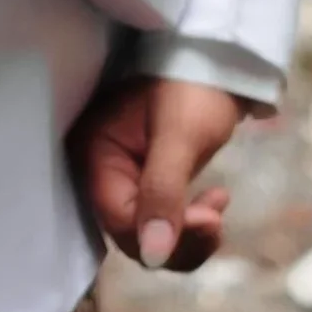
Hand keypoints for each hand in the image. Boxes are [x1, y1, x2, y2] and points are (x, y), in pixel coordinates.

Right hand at [70, 77, 241, 271]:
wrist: (217, 56)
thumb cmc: (193, 85)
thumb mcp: (181, 137)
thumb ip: (163, 192)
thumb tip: (154, 255)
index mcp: (94, 152)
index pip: (119, 220)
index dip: (162, 235)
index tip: (211, 221)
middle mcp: (98, 167)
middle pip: (130, 233)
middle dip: (177, 239)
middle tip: (217, 219)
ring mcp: (119, 173)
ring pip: (147, 232)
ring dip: (186, 233)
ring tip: (218, 207)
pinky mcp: (141, 176)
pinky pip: (158, 217)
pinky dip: (188, 220)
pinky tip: (214, 198)